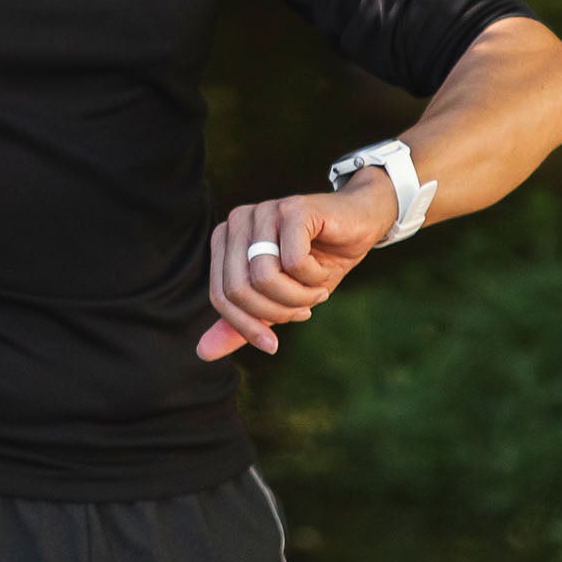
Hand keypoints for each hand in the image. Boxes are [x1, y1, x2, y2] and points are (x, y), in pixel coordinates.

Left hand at [198, 173, 397, 359]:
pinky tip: (323, 272)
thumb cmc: (316, 261)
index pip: (220, 296)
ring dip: (297, 298)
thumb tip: (202, 353)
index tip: (272, 343)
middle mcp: (238, 221)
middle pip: (239, 289)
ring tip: (316, 292)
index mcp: (225, 239)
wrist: (359, 225)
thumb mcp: (276, 300)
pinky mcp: (292, 209)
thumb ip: (241, 322)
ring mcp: (264, 211)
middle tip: (303, 311)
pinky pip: (294, 262)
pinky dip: (314, 279)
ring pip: (265, 278)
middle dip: (275, 313)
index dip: (246, 327)